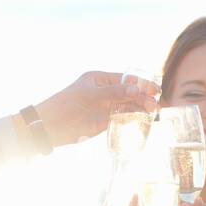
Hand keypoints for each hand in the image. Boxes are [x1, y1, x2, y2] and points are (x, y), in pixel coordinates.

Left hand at [33, 71, 159, 147]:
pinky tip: (143, 118)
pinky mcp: (105, 121)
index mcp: (100, 80)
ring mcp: (105, 106)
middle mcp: (105, 92)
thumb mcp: (89, 96)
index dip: (141, 83)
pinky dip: (133, 117)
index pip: (125, 79)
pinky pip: (123, 117)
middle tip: (155, 104)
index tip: (154, 89)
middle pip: (129, 92)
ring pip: (128, 105)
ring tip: (153, 112)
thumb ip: (113, 92)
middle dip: (143, 97)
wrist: (50, 126)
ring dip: (141, 108)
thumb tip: (135, 87)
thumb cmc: (65, 105)